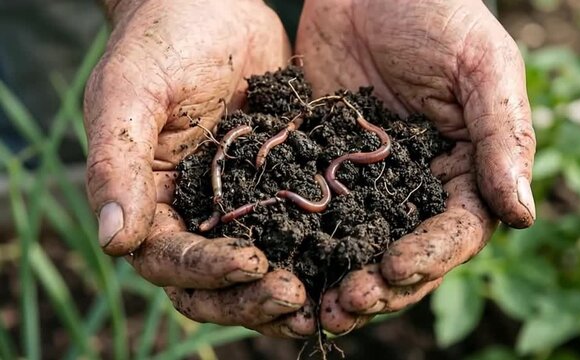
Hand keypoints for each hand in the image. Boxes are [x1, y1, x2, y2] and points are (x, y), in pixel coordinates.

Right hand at [85, 0, 313, 336]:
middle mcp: (194, 211)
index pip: (168, 258)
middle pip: (212, 281)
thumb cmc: (162, 40)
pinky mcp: (277, 186)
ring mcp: (238, 203)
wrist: (213, 6)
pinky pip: (293, 229)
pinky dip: (313, 252)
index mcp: (150, 199)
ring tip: (323, 301)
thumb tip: (113, 239)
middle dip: (248, 297)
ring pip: (256, 267)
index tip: (250, 263)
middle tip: (295, 299)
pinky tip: (346, 259)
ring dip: (282, 290)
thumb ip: (119, 162)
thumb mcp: (132, 92)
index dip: (205, 270)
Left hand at [296, 0, 535, 333]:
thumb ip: (502, 136)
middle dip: (379, 285)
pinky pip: (314, 213)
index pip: (456, 230)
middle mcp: (417, 187)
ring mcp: (368, 183)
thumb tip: (522, 214)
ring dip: (337, 278)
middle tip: (346, 304)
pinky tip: (280, 262)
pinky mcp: (324, 169)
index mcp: (465, 170)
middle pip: (404, 252)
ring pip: (357, 245)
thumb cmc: (437, 14)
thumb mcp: (481, 66)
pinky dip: (300, 243)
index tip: (396, 267)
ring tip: (313, 306)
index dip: (431, 255)